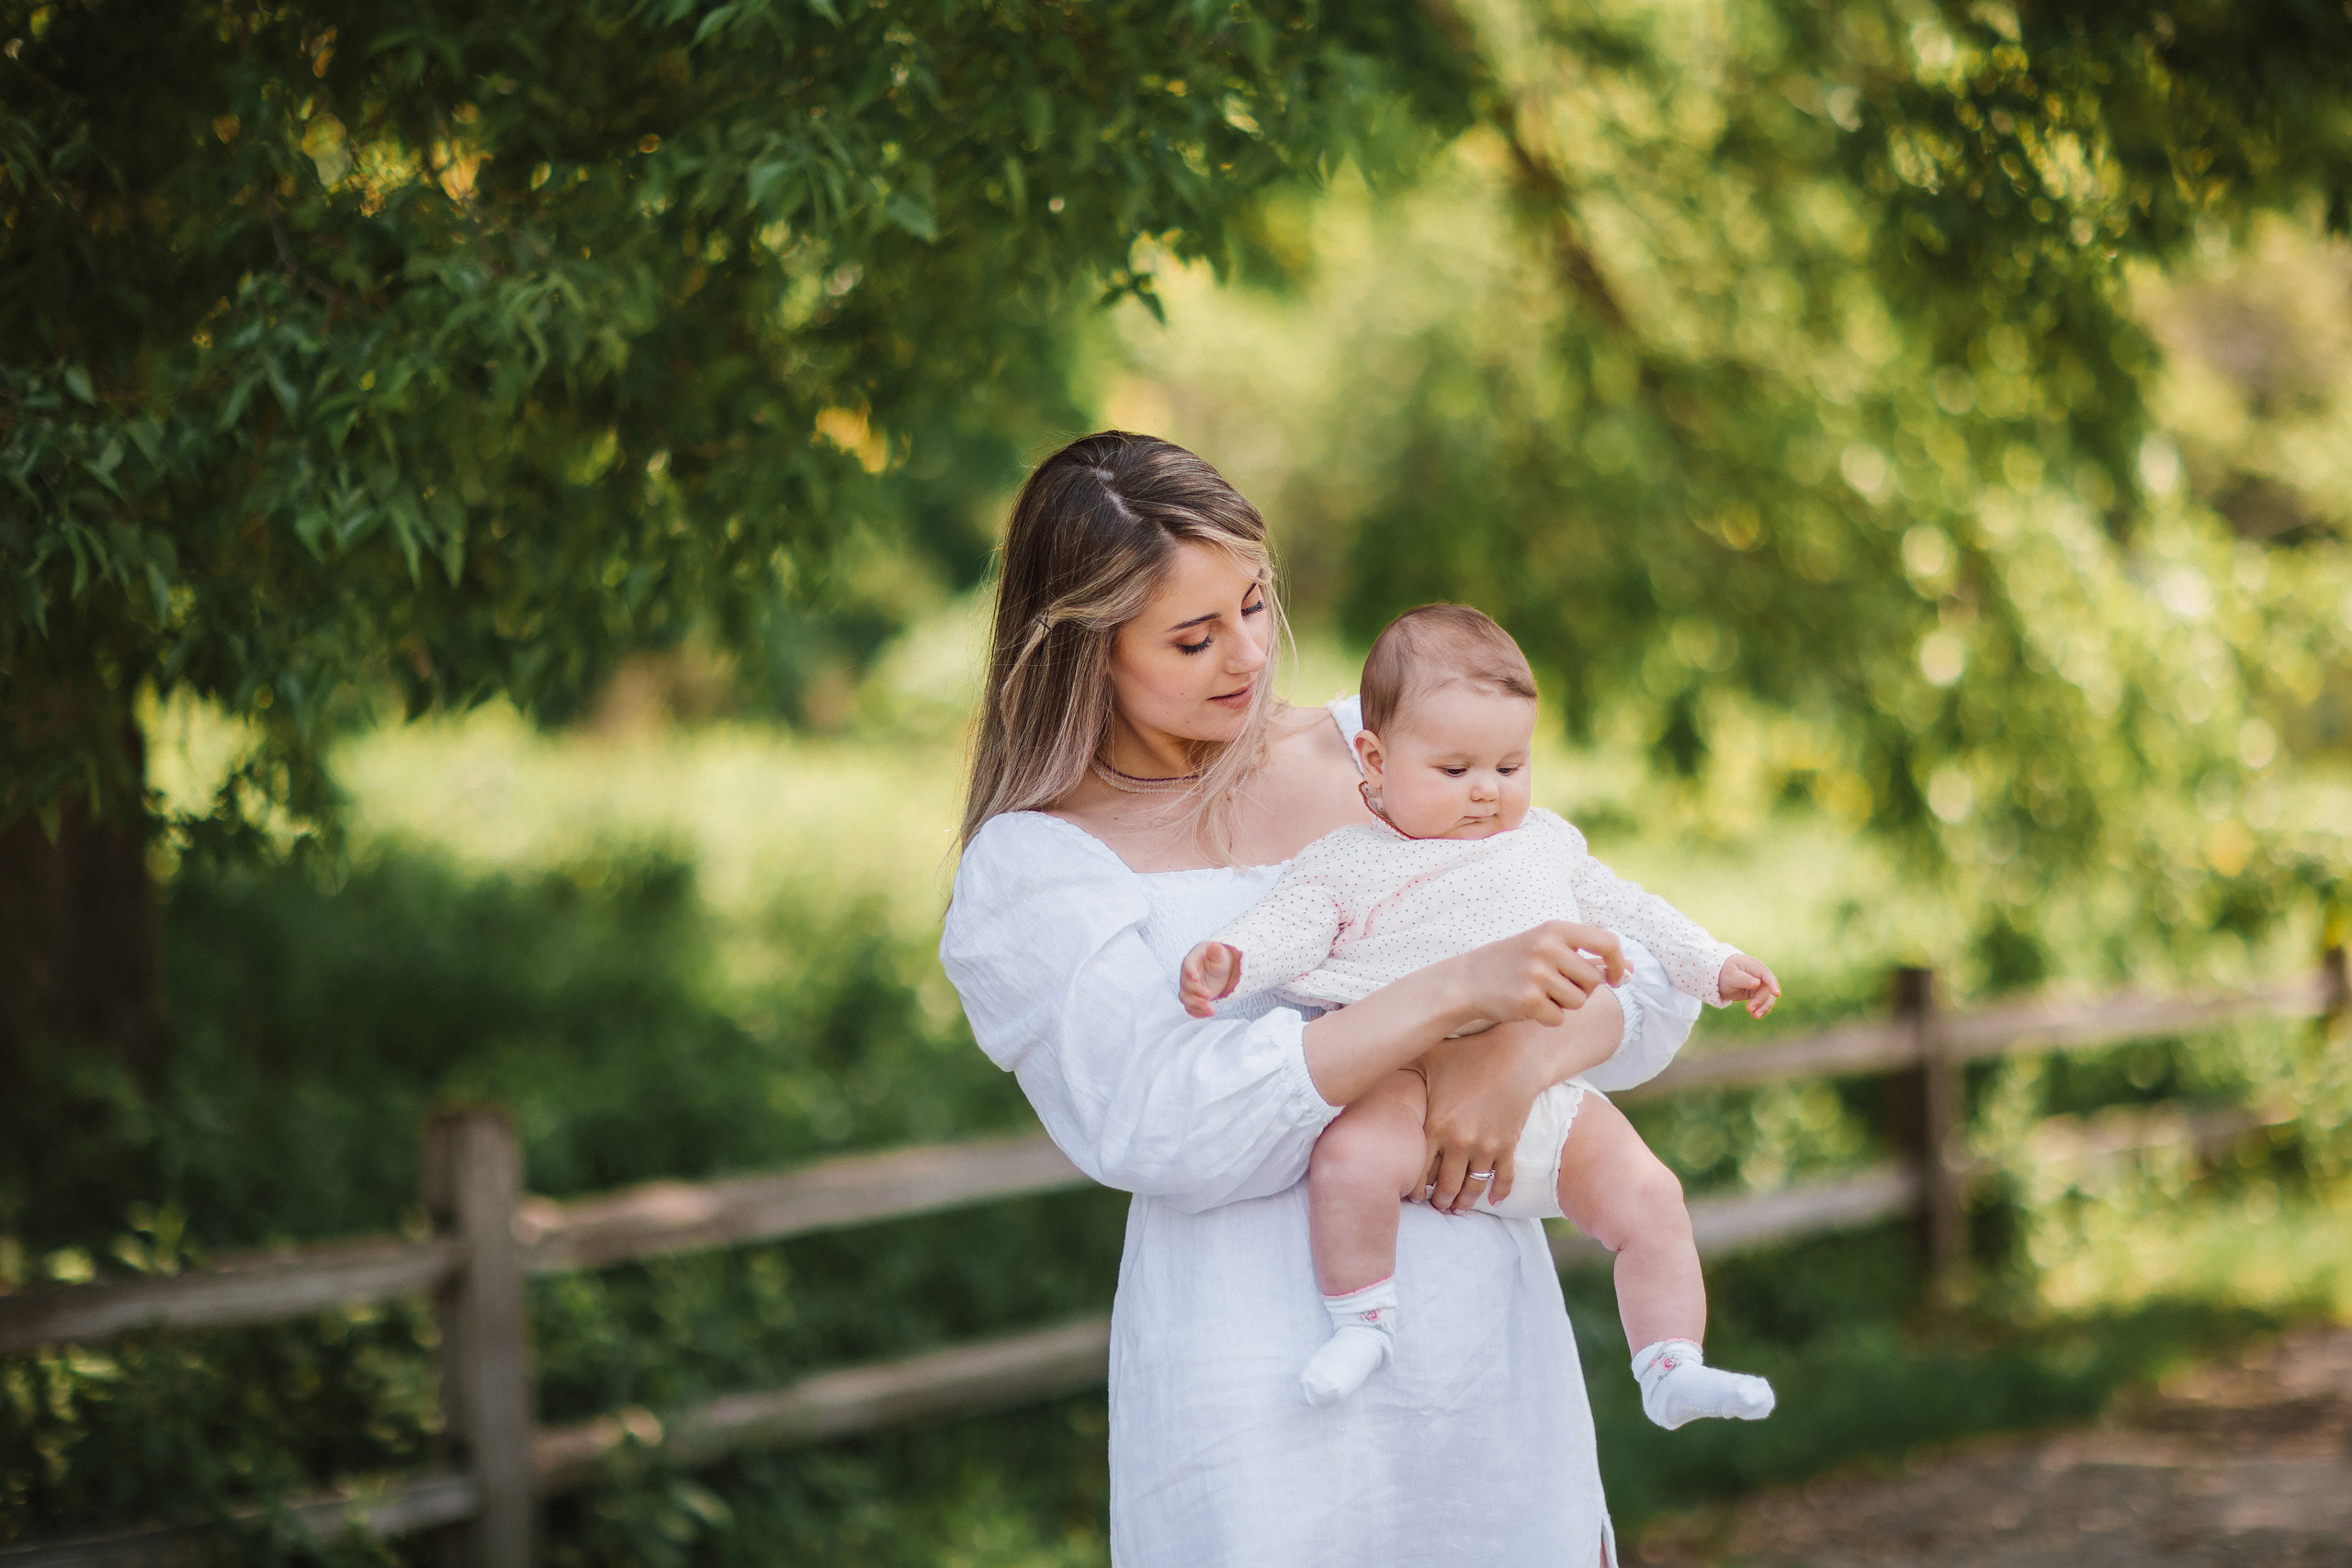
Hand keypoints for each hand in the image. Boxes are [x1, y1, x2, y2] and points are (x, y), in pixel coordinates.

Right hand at [1180, 941, 1241, 1018]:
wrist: (1218, 969)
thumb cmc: (1217, 958)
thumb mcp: (1219, 953)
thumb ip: (1216, 950)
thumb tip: (1214, 945)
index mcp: (1192, 961)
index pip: (1188, 965)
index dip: (1190, 972)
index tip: (1196, 978)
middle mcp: (1187, 976)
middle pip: (1186, 985)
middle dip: (1196, 991)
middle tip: (1208, 995)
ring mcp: (1189, 988)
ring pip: (1186, 999)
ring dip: (1197, 1005)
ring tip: (1211, 1009)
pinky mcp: (1194, 998)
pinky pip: (1190, 1008)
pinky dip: (1198, 1013)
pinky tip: (1210, 1013)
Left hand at [1416, 1030, 1546, 1212]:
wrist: (1515, 1056)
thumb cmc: (1469, 1053)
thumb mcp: (1430, 1057)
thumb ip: (1402, 1065)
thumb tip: (1372, 1061)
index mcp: (1436, 1125)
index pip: (1419, 1170)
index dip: (1414, 1188)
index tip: (1412, 1196)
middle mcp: (1459, 1142)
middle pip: (1446, 1186)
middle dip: (1439, 1201)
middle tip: (1436, 1207)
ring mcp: (1485, 1147)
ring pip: (1472, 1187)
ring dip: (1464, 1202)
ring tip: (1457, 1208)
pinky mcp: (1508, 1145)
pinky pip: (1504, 1178)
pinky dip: (1499, 1192)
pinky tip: (1494, 1201)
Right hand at [1446, 921, 1625, 1030]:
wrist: (1467, 981)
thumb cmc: (1514, 963)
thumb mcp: (1548, 948)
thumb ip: (1588, 957)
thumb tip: (1632, 969)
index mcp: (1555, 929)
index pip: (1607, 942)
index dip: (1618, 963)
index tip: (1616, 978)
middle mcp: (1547, 948)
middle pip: (1593, 980)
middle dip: (1581, 989)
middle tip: (1555, 985)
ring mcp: (1536, 974)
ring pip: (1578, 1002)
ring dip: (1564, 1005)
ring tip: (1539, 993)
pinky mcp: (1528, 1000)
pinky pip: (1559, 1018)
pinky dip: (1547, 1018)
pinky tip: (1527, 1006)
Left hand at [1718, 954, 1780, 1018]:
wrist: (1719, 978)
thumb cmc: (1724, 974)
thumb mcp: (1731, 977)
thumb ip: (1744, 979)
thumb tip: (1758, 983)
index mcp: (1753, 966)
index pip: (1766, 974)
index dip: (1772, 984)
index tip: (1776, 994)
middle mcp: (1759, 974)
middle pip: (1767, 989)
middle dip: (1760, 1001)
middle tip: (1748, 1009)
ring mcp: (1760, 984)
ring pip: (1768, 997)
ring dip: (1763, 1007)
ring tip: (1754, 1016)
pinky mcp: (1757, 993)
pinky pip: (1763, 1002)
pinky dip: (1761, 1009)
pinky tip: (1756, 1015)